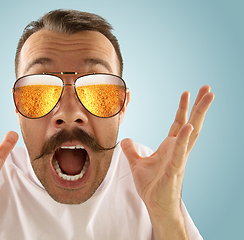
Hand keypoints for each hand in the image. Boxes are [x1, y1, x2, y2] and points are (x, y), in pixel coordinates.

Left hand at [121, 85, 213, 236]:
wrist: (155, 204)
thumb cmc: (150, 186)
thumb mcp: (136, 163)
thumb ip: (131, 150)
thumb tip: (125, 139)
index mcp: (169, 147)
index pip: (177, 123)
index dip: (182, 108)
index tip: (186, 92)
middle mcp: (177, 149)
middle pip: (190, 123)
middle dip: (199, 105)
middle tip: (208, 88)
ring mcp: (179, 158)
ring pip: (191, 133)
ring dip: (199, 114)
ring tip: (207, 98)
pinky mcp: (175, 169)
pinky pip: (181, 151)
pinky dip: (184, 138)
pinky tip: (188, 125)